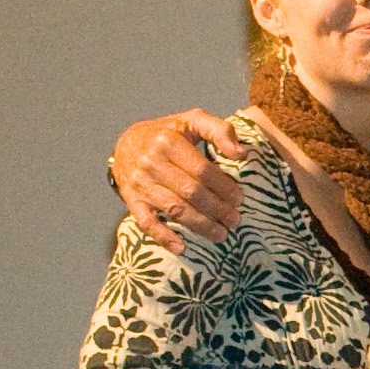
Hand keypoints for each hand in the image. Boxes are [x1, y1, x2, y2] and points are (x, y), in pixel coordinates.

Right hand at [111, 110, 246, 247]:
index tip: (239, 198)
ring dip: (200, 225)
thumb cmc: (168, 133)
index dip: (223, 186)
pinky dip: (164, 237)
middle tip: (234, 220)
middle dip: (217, 209)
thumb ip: (219, 130)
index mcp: (168, 141)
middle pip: (191, 192)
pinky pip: (147, 223)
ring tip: (221, 234)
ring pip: (174, 209)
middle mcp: (151, 162)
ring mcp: (140, 183)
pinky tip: (182, 247)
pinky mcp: (131, 200)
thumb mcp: (193, 120)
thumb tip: (242, 153)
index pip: (202, 170)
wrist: (127, 142)